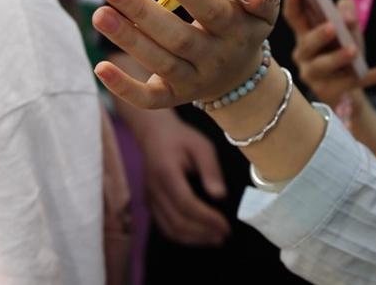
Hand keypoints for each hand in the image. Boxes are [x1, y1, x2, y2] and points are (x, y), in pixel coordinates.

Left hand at [92, 0, 280, 108]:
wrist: (241, 75)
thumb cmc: (242, 25)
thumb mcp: (261, 10)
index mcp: (235, 31)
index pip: (212, 11)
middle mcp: (214, 58)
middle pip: (177, 37)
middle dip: (141, 10)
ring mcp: (193, 81)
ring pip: (159, 62)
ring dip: (127, 39)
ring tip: (99, 13)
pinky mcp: (173, 97)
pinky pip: (149, 99)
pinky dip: (124, 87)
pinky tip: (100, 66)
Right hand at [136, 113, 230, 245]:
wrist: (154, 134)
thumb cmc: (181, 138)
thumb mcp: (202, 146)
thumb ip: (211, 169)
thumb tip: (220, 196)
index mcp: (167, 173)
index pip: (186, 204)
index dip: (207, 218)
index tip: (225, 225)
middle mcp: (155, 190)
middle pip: (177, 221)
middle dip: (203, 232)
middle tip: (224, 236)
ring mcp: (150, 199)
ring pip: (169, 229)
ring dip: (193, 239)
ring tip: (215, 239)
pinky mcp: (151, 204)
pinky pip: (164, 227)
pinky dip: (182, 236)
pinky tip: (199, 236)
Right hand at [283, 0, 375, 107]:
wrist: (349, 88)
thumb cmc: (343, 51)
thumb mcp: (347, 28)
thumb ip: (346, 11)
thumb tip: (346, 15)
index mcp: (304, 34)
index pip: (294, 16)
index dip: (293, 0)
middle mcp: (304, 55)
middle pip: (306, 44)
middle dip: (318, 35)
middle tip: (332, 26)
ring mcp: (315, 76)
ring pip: (322, 67)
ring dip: (337, 57)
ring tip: (353, 50)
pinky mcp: (331, 92)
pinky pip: (352, 83)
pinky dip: (371, 76)